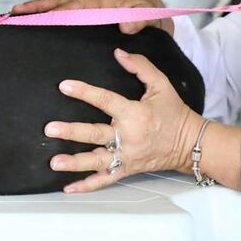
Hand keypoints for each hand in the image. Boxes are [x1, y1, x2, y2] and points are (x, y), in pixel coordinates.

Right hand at [11, 0, 171, 34]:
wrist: (152, 12)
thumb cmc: (151, 16)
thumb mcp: (152, 18)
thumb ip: (141, 20)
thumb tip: (125, 26)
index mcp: (105, 1)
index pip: (79, 7)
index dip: (62, 13)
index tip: (45, 19)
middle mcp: (91, 0)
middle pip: (61, 2)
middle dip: (40, 6)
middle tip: (17, 11)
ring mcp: (86, 5)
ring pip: (58, 5)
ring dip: (37, 8)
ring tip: (16, 13)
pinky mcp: (83, 11)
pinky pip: (61, 10)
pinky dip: (45, 12)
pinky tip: (30, 18)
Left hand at [44, 49, 201, 192]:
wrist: (190, 144)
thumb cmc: (174, 113)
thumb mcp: (161, 85)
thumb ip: (140, 66)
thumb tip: (119, 53)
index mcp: (134, 114)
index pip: (105, 101)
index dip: (84, 92)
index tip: (65, 86)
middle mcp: (128, 137)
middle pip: (96, 134)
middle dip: (71, 132)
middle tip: (50, 129)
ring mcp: (126, 156)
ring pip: (97, 161)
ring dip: (75, 162)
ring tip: (54, 162)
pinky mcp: (127, 169)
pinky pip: (105, 180)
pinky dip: (87, 186)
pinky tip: (69, 188)